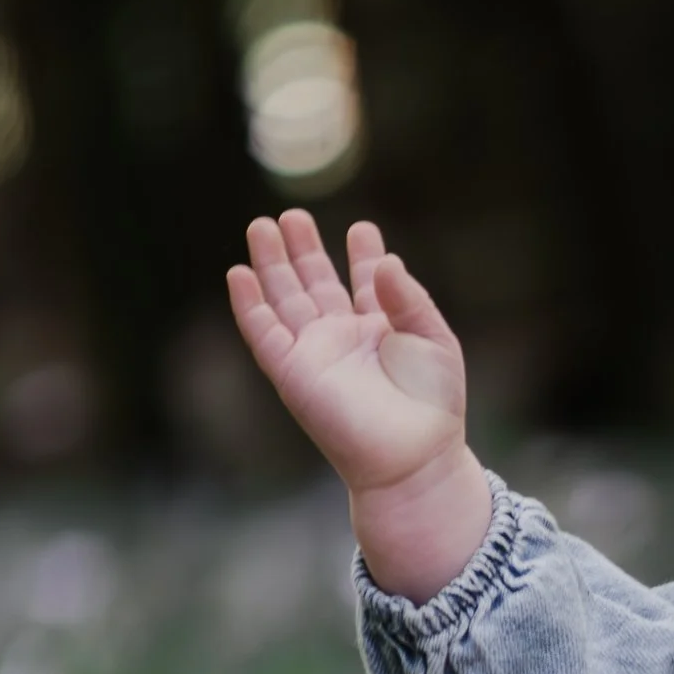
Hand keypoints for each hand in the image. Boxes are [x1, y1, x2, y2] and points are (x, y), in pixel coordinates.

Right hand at [227, 212, 492, 600]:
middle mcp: (345, 339)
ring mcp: (317, 355)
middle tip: (294, 215)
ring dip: (272, 264)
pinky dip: (249, 305)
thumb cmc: (433, 406)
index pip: (366, 282)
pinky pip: (264, 335)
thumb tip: (384, 259)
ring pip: (285, 300)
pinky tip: (239, 274)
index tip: (363, 230)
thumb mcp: (434, 341)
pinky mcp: (293, 375)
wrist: (415, 457)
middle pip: (316, 283)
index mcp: (381, 330)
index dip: (363, 255)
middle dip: (304, 249)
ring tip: (264, 226)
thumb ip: (409, 297)